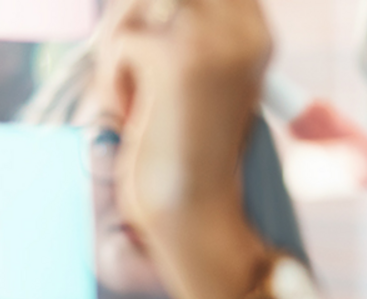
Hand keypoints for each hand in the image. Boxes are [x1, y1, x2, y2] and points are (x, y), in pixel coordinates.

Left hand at [98, 0, 270, 217]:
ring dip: (117, 46)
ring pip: (136, 3)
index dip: (163, 8)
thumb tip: (134, 6)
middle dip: (133, 16)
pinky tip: (134, 115)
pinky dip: (113, 79)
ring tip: (132, 95)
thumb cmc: (188, 154)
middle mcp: (241, 27)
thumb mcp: (197, 81)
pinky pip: (122, 40)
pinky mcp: (176, 57)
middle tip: (125, 58)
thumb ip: (181, 34)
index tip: (143, 40)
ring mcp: (211, 38)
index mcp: (253, 31)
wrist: (194, 211)